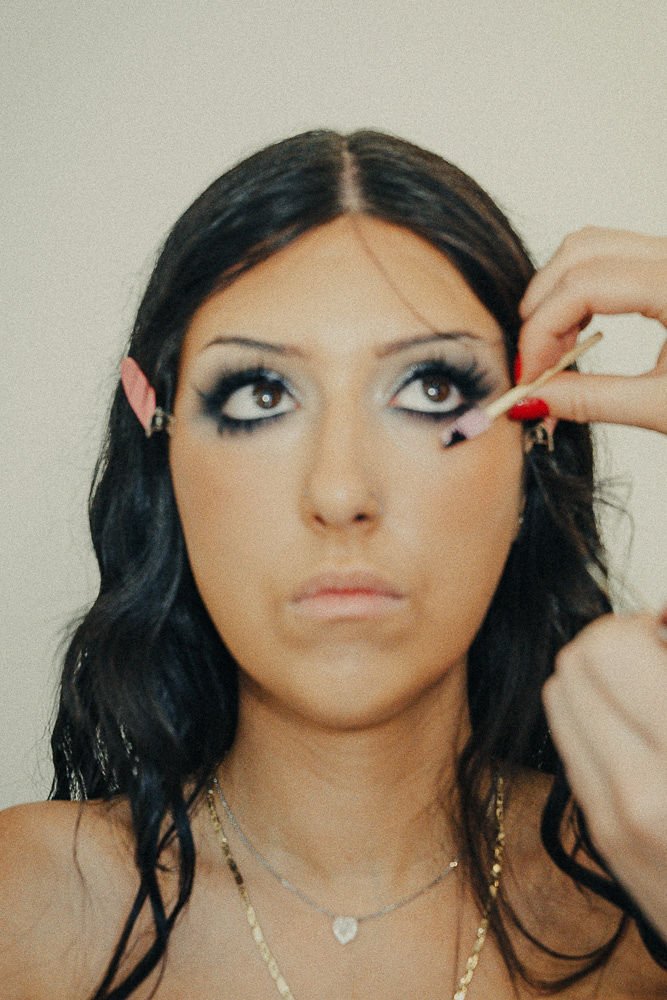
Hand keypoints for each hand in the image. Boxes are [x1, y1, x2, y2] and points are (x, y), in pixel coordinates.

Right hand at [517, 228, 666, 433]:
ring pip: (593, 247)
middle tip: (537, 364)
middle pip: (580, 253)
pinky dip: (583, 289)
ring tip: (557, 350)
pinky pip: (613, 256)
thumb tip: (532, 398)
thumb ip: (592, 400)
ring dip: (559, 293)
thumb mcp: (666, 408)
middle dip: (543, 307)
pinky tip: (581, 332)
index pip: (583, 286)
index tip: (528, 375)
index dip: (540, 330)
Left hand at [542, 610, 666, 938]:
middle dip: (614, 648)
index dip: (638, 626)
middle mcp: (641, 792)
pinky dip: (596, 723)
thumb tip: (662, 617)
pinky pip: (569, 746)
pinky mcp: (602, 837)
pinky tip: (642, 733)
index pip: (606, 650)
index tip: (664, 631)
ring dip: (598, 683)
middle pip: (571, 669)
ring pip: (559, 702)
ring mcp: (614, 820)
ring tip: (648, 694)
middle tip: (656, 656)